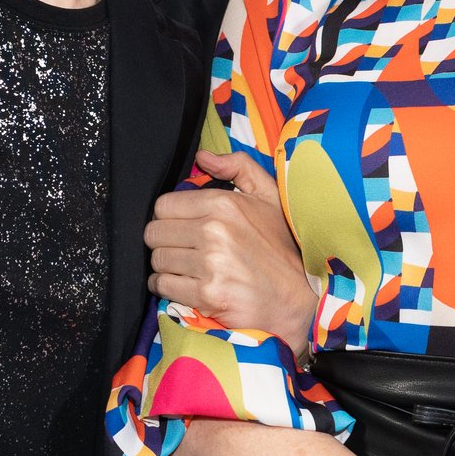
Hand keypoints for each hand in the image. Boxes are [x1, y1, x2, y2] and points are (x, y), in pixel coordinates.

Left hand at [146, 151, 317, 352]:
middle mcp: (214, 232)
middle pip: (154, 233)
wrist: (300, 298)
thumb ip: (238, 166)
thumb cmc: (283, 247)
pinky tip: (187, 285)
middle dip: (166, 241)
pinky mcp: (207, 294)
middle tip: (184, 249)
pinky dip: (168, 287)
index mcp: (224, 204)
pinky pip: (162, 285)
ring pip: (157, 260)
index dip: (171, 216)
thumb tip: (203, 157)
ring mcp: (210, 265)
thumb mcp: (270, 197)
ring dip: (167, 266)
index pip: (164, 205)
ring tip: (188, 267)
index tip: (184, 226)